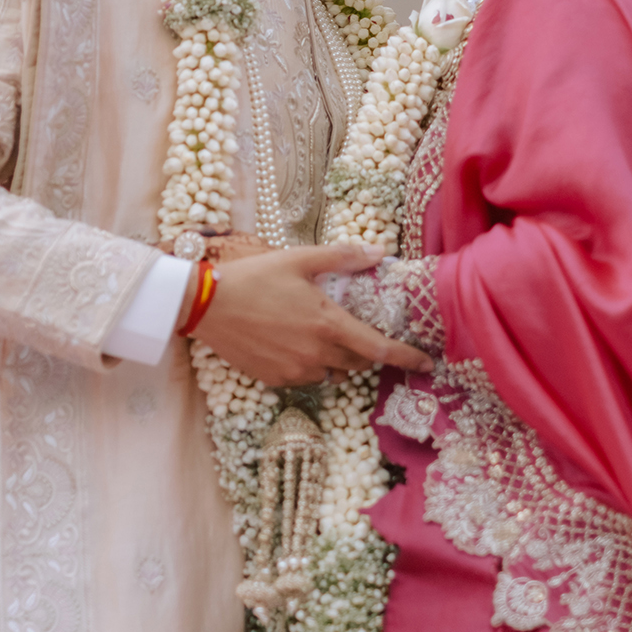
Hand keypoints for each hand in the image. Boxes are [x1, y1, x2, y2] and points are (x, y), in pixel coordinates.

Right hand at [190, 243, 433, 387]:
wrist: (205, 305)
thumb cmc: (254, 277)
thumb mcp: (299, 259)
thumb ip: (343, 257)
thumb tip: (380, 252)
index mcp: (328, 324)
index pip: (380, 349)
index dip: (407, 358)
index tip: (427, 364)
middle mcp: (317, 353)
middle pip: (359, 363)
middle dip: (365, 351)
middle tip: (356, 331)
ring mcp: (295, 370)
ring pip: (332, 371)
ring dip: (336, 357)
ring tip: (318, 333)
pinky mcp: (275, 380)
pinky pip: (305, 376)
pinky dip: (309, 363)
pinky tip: (292, 342)